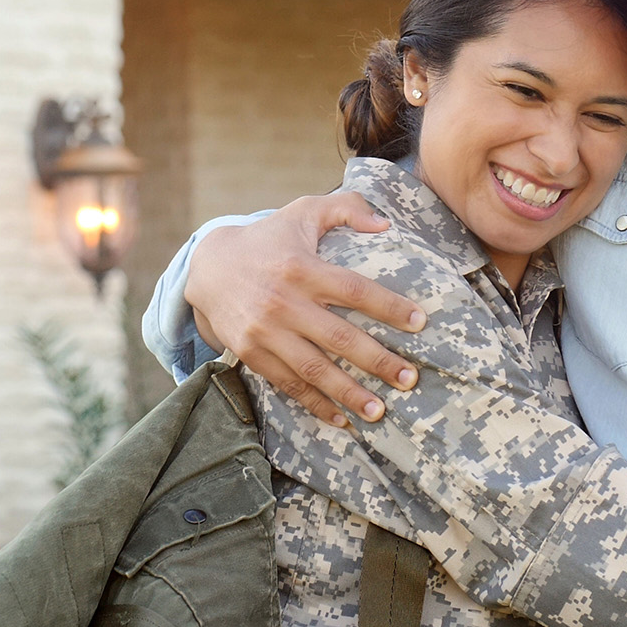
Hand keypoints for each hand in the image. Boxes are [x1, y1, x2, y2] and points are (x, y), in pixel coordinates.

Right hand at [183, 192, 422, 426]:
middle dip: (377, 361)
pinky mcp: (251, 353)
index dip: (388, 307)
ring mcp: (265, 331)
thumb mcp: (302, 212)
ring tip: (380, 411)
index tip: (419, 322)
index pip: (353, 289)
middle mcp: (283, 302)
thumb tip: (385, 224)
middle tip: (410, 379)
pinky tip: (341, 418)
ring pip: (314, 369)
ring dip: (349, 392)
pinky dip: (315, 404)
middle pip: (339, 338)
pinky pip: (288, 384)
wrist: (208, 267)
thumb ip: (345, 208)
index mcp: (301, 267)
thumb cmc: (268, 239)